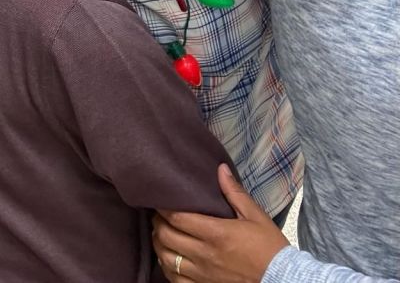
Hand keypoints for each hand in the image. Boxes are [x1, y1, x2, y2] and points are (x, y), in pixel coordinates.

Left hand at [152, 164, 288, 282]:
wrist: (283, 279)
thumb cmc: (270, 247)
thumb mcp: (256, 216)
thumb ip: (234, 193)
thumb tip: (220, 169)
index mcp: (216, 233)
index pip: (177, 218)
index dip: (163, 209)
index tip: (161, 202)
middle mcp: (205, 254)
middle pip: (166, 237)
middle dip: (158, 224)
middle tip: (159, 216)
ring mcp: (202, 274)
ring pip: (166, 258)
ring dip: (159, 245)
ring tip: (160, 235)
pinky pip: (174, 279)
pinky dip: (167, 268)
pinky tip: (169, 259)